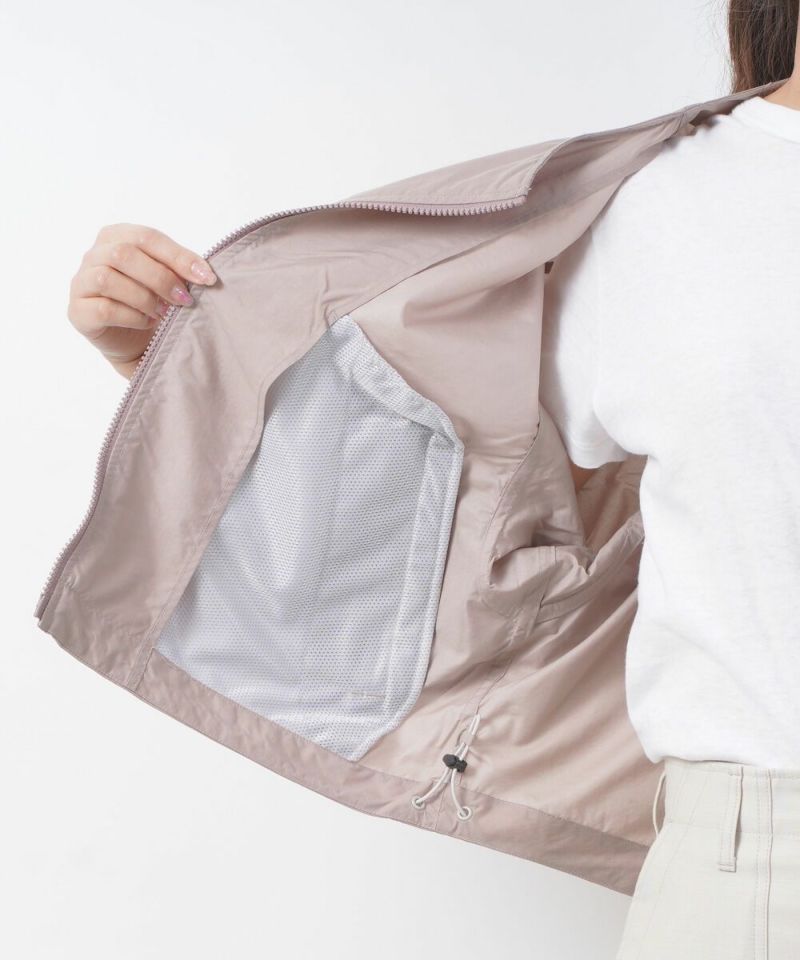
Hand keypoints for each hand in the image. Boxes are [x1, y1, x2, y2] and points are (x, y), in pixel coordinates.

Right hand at [68, 223, 217, 379]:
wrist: (136, 342)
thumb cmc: (153, 303)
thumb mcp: (169, 281)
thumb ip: (179, 270)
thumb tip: (205, 274)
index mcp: (116, 236)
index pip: (147, 237)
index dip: (179, 256)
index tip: (207, 278)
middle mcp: (93, 255)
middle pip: (123, 253)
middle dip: (161, 278)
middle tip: (184, 300)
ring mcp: (81, 283)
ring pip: (108, 279)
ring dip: (144, 298)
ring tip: (163, 313)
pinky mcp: (77, 312)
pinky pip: (102, 309)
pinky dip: (131, 317)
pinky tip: (145, 322)